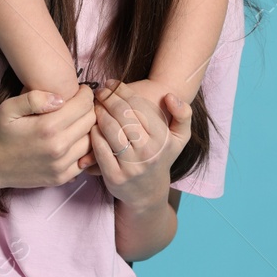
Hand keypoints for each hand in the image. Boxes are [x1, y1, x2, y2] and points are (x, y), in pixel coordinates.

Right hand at [0, 85, 95, 189]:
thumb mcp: (8, 108)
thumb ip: (34, 98)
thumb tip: (60, 98)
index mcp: (48, 127)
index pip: (84, 105)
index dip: (86, 94)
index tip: (80, 90)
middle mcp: (58, 148)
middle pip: (91, 121)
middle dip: (89, 109)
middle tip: (80, 104)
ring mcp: (61, 166)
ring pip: (91, 141)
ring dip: (88, 129)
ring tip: (76, 121)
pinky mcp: (60, 178)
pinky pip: (85, 160)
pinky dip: (84, 148)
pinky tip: (73, 140)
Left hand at [84, 79, 190, 205]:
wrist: (148, 193)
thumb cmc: (161, 157)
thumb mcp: (179, 138)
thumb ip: (183, 115)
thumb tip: (170, 96)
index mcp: (163, 139)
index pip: (138, 106)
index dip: (122, 91)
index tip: (112, 83)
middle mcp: (148, 152)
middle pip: (122, 115)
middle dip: (108, 98)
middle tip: (100, 91)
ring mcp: (131, 166)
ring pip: (110, 129)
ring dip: (99, 113)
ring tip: (96, 106)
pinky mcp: (115, 177)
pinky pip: (100, 147)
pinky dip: (94, 133)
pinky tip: (93, 125)